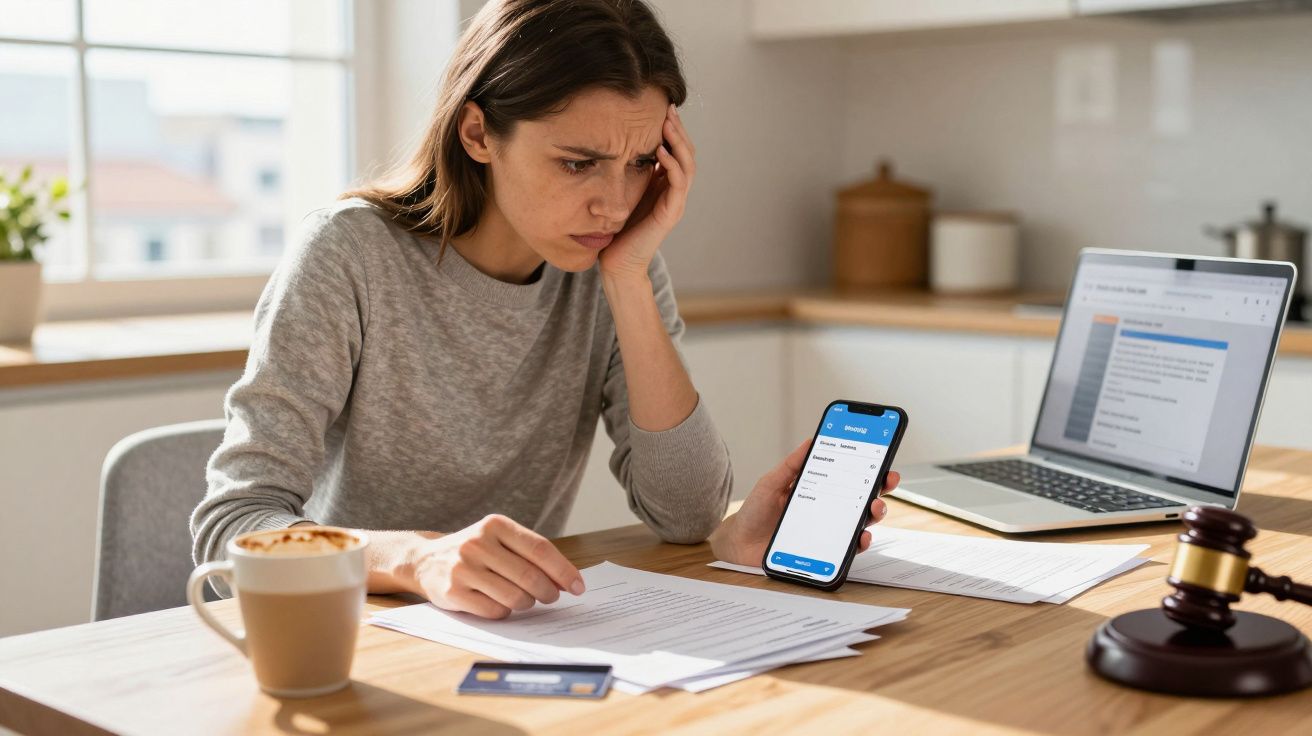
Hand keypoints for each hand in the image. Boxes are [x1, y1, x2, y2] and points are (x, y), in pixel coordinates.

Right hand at [405, 514, 584, 618]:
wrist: (426, 560)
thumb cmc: (476, 552)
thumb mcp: (500, 540)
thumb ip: (530, 555)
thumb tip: (566, 581)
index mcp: (495, 525)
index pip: (540, 549)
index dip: (564, 571)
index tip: (578, 586)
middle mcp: (478, 544)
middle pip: (530, 576)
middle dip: (548, 592)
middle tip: (552, 597)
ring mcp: (463, 569)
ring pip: (515, 597)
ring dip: (527, 603)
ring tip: (524, 599)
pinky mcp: (453, 593)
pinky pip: (495, 611)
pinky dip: (505, 612)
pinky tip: (500, 603)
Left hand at [598, 103, 695, 280]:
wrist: (618, 264)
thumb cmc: (617, 230)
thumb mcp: (622, 192)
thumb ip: (627, 172)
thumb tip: (615, 144)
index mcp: (664, 186)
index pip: (677, 151)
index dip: (673, 129)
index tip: (662, 107)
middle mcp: (674, 192)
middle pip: (687, 153)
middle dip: (679, 130)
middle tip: (668, 108)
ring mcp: (675, 203)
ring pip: (688, 165)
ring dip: (679, 143)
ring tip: (668, 124)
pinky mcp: (670, 214)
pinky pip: (678, 184)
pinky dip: (672, 165)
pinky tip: (662, 151)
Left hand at [709, 440, 900, 566]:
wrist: (738, 543)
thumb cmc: (754, 512)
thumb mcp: (771, 483)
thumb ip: (791, 465)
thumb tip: (811, 441)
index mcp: (817, 489)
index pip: (848, 476)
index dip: (868, 467)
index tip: (883, 456)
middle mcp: (827, 509)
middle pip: (862, 498)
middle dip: (880, 488)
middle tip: (886, 479)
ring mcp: (827, 531)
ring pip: (861, 522)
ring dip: (874, 514)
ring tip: (874, 508)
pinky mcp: (824, 552)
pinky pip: (847, 548)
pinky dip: (858, 543)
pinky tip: (861, 537)